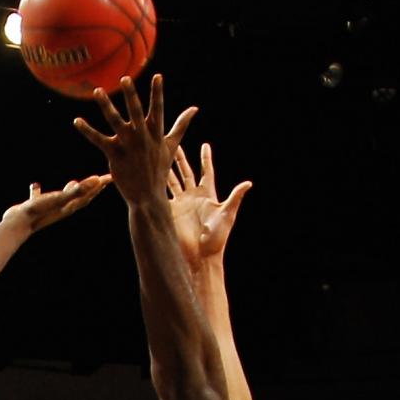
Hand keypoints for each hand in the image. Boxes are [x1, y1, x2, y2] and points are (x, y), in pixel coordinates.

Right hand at [5, 174, 109, 233]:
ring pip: (61, 198)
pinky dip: (39, 191)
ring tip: (73, 182)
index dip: (99, 186)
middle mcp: (60, 208)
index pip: (89, 194)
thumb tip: (95, 181)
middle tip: (100, 180)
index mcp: (69, 206)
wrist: (17, 225)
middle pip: (80, 197)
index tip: (109, 177)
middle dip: (90, 188)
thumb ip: (78, 190)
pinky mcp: (34, 207)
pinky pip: (39, 197)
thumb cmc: (40, 211)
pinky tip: (35, 185)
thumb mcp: (61, 199)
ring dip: (69, 191)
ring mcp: (47, 208)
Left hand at [72, 76, 196, 200]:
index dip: (157, 93)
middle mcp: (142, 138)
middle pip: (136, 113)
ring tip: (98, 91)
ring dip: (106, 106)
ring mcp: (127, 146)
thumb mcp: (172, 146)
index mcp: (156, 134)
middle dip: (131, 96)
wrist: (147, 196)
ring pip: (115, 122)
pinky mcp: (114, 155)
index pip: (158, 110)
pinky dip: (87, 130)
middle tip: (125, 79)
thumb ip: (181, 125)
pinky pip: (98, 140)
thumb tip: (194, 109)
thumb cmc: (159, 169)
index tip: (157, 76)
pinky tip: (77, 121)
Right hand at [164, 141, 248, 267]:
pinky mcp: (170, 212)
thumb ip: (235, 198)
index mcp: (207, 195)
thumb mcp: (227, 215)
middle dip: (181, 159)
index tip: (205, 145)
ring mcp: (181, 204)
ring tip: (159, 155)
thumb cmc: (217, 238)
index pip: (207, 172)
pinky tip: (150, 175)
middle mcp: (193, 197)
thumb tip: (248, 183)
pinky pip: (162, 196)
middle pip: (186, 173)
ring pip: (172, 182)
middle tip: (175, 143)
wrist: (200, 257)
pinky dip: (157, 186)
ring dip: (166, 169)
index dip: (206, 158)